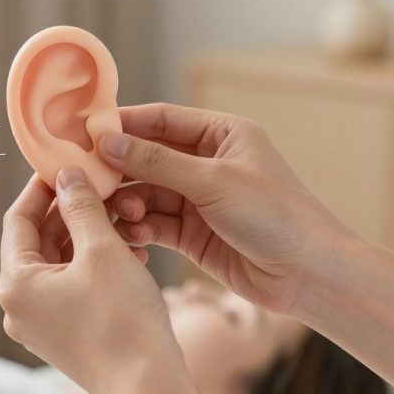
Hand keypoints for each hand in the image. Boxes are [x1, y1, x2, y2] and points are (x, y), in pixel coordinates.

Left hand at [0, 168, 195, 393]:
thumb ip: (81, 206)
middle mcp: (19, 306)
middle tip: (99, 188)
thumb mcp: (102, 250)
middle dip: (72, 213)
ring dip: (89, 238)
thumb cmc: (123, 321)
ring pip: (60, 264)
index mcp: (16, 284)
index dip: (41, 188)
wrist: (148, 384)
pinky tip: (129, 252)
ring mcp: (41, 324)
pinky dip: (95, 266)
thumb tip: (67, 175)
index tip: (63, 165)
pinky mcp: (64, 335)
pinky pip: (72, 287)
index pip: (18, 219)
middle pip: (39, 241)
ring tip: (122, 220)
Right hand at [98, 103, 353, 314]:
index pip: (162, 119)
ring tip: (120, 213)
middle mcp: (207, 163)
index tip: (86, 131)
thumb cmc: (274, 215)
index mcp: (221, 134)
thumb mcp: (213, 181)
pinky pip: (153, 222)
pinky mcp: (192, 234)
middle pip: (148, 157)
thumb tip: (108, 141)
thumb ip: (157, 161)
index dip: (124, 124)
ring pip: (146, 192)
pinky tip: (133, 234)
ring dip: (128, 201)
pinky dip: (139, 227)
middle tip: (89, 179)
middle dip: (120, 168)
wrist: (307, 274)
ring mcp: (198, 199)